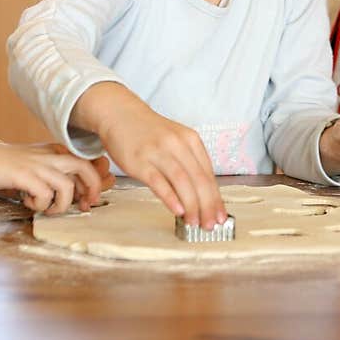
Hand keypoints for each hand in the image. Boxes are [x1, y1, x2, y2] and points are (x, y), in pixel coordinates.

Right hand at [0, 140, 111, 214]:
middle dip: (91, 190)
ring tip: (48, 208)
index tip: (89, 200)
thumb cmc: (5, 166)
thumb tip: (80, 194)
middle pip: (85, 168)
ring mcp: (36, 164)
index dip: (96, 183)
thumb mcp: (35, 166)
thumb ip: (55, 175)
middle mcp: (49, 156)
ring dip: (61, 205)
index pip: (87, 163)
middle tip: (84, 206)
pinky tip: (29, 203)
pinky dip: (40, 204)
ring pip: (66, 186)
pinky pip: (44, 194)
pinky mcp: (22, 175)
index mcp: (54, 152)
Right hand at [99, 102, 225, 228]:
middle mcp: (177, 144)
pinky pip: (158, 182)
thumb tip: (201, 194)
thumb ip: (188, 163)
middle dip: (207, 205)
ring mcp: (158, 152)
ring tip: (195, 222)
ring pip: (182, 181)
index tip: (220, 215)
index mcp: (190, 140)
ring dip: (191, 205)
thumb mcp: (175, 140)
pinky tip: (177, 210)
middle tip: (210, 224)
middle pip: (199, 179)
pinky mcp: (140, 161)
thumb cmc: (148, 132)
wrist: (120, 114)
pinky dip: (170, 197)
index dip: (216, 198)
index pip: (209, 174)